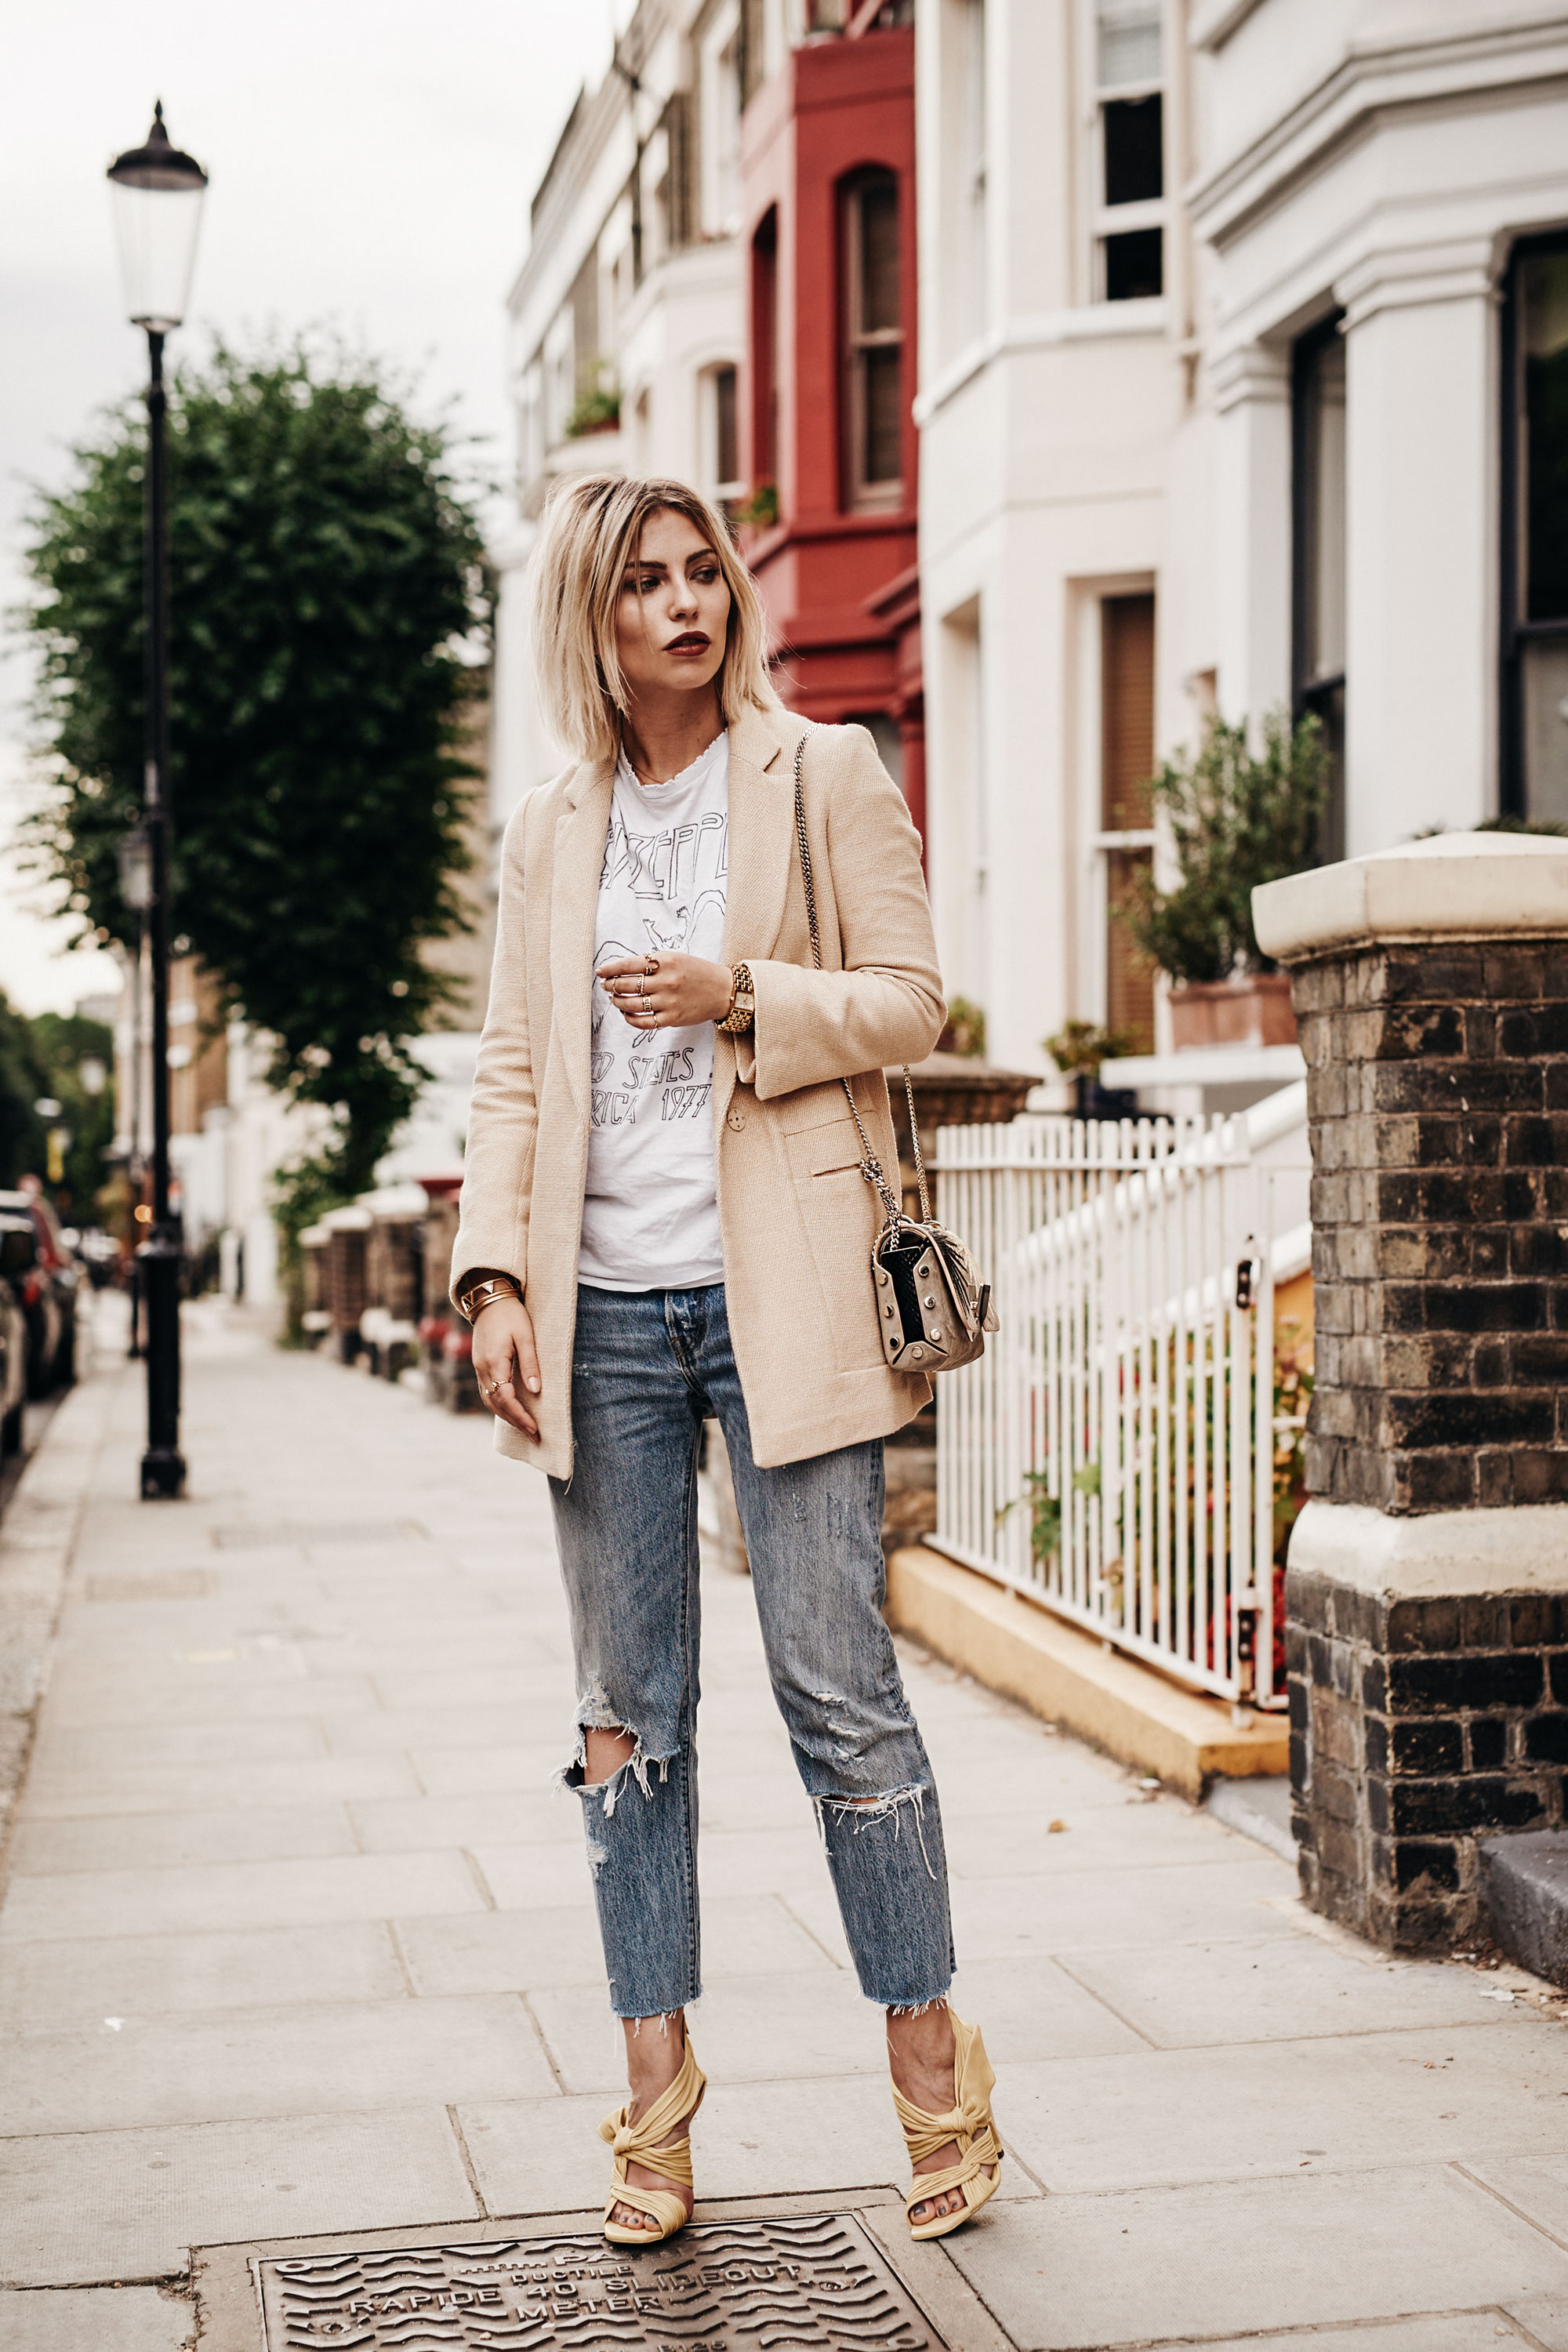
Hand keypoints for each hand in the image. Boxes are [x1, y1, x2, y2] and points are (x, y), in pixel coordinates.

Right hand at [471, 1294, 541, 1439]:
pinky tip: (510, 1410)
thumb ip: (530, 1363)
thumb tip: (536, 1390)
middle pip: (496, 1404)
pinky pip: (486, 1392)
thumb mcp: (526, 1336)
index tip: (535, 1428)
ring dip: (506, 1416)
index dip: (520, 1416)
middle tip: (534, 1435)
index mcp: (494, 1362)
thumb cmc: (511, 1314)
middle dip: (515, 1421)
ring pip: (489, 1401)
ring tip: (525, 1427)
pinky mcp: (479, 1365)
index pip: (506, 1398)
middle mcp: (482, 1368)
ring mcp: (478, 1367)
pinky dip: (498, 1405)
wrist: (488, 1298)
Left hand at [597, 953, 732, 1029]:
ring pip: (630, 1004)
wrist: (722, 990)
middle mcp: (666, 981)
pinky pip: (643, 1022)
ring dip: (617, 1001)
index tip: (600, 972)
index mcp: (665, 961)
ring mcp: (668, 1001)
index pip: (629, 965)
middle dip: (611, 985)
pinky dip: (629, 1018)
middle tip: (606, 985)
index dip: (610, 969)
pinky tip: (626, 1013)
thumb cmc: (697, 972)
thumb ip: (651, 962)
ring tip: (615, 998)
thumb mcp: (675, 958)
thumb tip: (622, 969)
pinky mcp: (672, 1018)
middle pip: (626, 985)